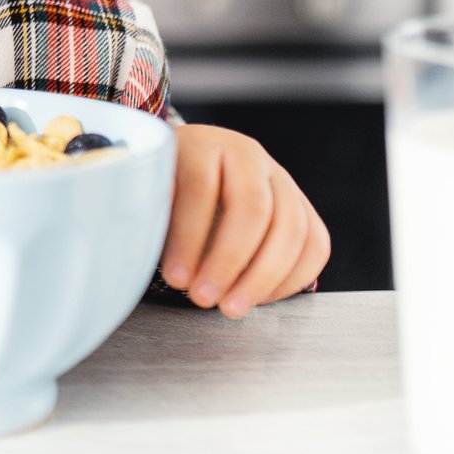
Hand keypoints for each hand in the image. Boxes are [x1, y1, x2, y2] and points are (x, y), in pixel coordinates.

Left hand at [159, 123, 329, 317]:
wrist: (194, 163)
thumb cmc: (167, 185)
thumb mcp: (149, 190)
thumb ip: (149, 214)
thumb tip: (138, 252)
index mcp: (204, 145)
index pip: (202, 189)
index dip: (189, 238)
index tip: (175, 278)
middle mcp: (248, 155)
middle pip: (254, 208)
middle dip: (230, 261)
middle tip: (205, 298)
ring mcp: (281, 179)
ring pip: (292, 228)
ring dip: (264, 277)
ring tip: (232, 308)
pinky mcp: (302, 205)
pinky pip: (315, 243)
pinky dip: (293, 277)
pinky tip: (261, 297)